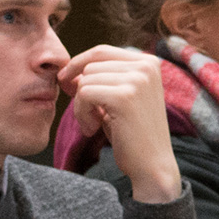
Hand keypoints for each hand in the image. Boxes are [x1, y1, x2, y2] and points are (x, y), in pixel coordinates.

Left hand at [58, 45, 180, 202]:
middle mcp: (146, 66)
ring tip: (93, 124)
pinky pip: (84, 94)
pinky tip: (92, 128)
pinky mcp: (125, 96)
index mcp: (149, 62)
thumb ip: (101, 79)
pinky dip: (81, 113)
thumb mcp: (118, 98)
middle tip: (86, 115)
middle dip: (79, 90)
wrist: (152, 166)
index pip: (101, 51)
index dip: (78, 65)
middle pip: (90, 66)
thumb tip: (67, 71)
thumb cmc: (131, 133)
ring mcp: (137, 80)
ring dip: (80, 105)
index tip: (66, 83)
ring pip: (85, 80)